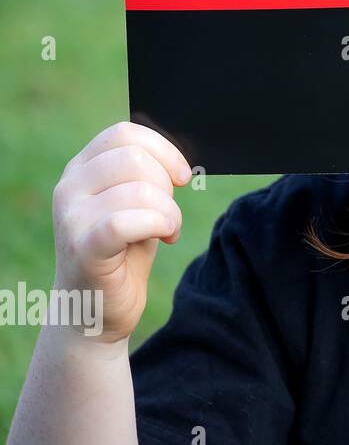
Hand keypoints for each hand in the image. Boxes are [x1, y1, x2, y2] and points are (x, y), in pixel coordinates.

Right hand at [52, 122, 190, 343]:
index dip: (164, 150)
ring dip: (169, 212)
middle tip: (168, 214)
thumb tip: (178, 156)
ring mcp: (71, 218)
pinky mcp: (83, 248)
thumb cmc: (122, 253)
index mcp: (81, 170)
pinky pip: (128, 221)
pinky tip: (165, 238)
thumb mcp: (136, 204)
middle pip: (135, 158)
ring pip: (139, 190)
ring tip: (167, 231)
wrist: (95, 310)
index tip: (183, 176)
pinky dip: (159, 225)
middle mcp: (69, 188)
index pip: (124, 133)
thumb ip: (146, 175)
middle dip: (167, 186)